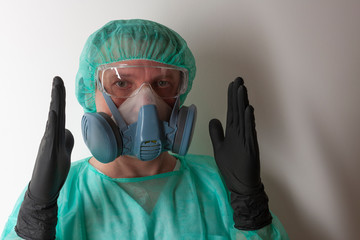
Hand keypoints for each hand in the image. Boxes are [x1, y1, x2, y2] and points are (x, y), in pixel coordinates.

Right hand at [29, 76, 73, 202]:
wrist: (44, 189)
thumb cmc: (54, 171)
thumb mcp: (64, 152)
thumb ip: (66, 140)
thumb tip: (67, 130)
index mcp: (56, 134)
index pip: (59, 112)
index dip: (60, 98)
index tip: (60, 83)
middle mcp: (51, 135)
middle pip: (55, 111)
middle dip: (57, 94)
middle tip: (57, 78)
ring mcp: (49, 142)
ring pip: (53, 119)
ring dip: (55, 103)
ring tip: (57, 87)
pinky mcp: (49, 151)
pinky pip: (51, 134)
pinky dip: (53, 122)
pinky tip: (54, 111)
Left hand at [209, 77, 271, 229]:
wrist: (241, 184)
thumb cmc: (232, 166)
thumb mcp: (219, 148)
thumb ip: (216, 133)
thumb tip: (213, 118)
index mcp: (232, 131)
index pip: (231, 110)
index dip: (232, 97)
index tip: (233, 84)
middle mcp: (239, 132)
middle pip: (238, 110)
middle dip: (237, 94)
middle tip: (238, 79)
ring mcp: (246, 139)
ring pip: (244, 118)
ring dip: (243, 103)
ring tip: (242, 89)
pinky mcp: (250, 148)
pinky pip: (249, 132)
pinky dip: (249, 121)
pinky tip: (248, 109)